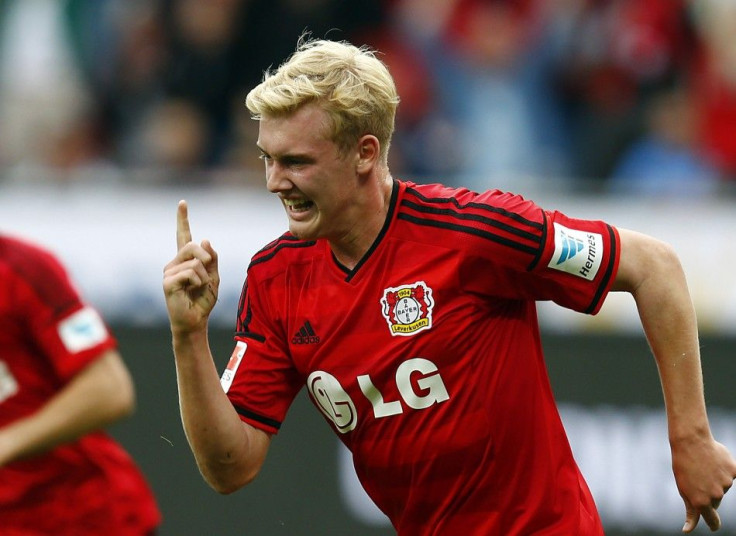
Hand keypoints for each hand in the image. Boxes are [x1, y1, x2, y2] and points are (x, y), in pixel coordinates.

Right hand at [163, 200, 219, 332]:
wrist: (195, 320)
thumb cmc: (203, 300)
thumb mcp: (214, 276)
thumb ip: (212, 258)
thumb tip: (205, 240)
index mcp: (185, 260)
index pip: (183, 235)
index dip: (182, 219)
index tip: (182, 203)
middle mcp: (174, 263)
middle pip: (193, 246)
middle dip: (207, 257)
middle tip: (209, 271)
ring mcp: (169, 272)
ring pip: (195, 261)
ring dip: (204, 276)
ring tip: (199, 288)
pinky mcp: (167, 282)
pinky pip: (190, 273)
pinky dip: (199, 282)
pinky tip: (193, 291)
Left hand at [672, 435, 735, 531]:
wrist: (690, 441)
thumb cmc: (683, 465)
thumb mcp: (683, 489)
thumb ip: (690, 511)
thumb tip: (687, 531)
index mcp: (701, 502)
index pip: (712, 521)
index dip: (713, 524)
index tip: (713, 525)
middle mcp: (716, 495)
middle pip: (715, 500)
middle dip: (707, 491)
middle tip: (696, 476)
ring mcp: (726, 484)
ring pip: (723, 487)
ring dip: (714, 479)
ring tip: (703, 465)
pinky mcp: (734, 471)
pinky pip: (730, 474)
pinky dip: (724, 469)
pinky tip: (714, 460)